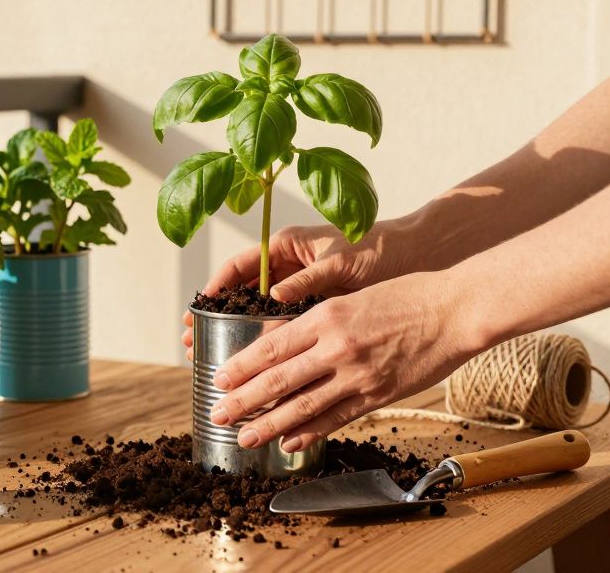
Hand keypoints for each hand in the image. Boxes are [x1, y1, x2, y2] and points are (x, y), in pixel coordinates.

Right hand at [181, 220, 421, 358]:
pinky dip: (267, 342)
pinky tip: (254, 364)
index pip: (241, 265)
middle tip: (192, 338)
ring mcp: (300, 286)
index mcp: (289, 246)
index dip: (216, 286)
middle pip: (241, 291)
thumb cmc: (380, 250)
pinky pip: (282, 324)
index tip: (198, 307)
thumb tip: (273, 296)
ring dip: (235, 332)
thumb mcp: (342, 262)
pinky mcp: (315, 305)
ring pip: (257, 311)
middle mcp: (290, 265)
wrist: (418, 257)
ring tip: (212, 354)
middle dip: (216, 315)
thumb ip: (308, 279)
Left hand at [205, 271, 483, 452]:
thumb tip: (286, 343)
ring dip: (269, 425)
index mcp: (325, 317)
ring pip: (302, 406)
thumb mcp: (352, 297)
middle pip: (278, 379)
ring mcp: (357, 375)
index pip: (270, 346)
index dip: (240, 366)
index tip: (217, 378)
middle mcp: (336, 347)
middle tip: (216, 413)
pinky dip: (310, 433)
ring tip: (243, 437)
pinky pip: (336, 418)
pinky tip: (290, 443)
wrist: (454, 310)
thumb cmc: (406, 296)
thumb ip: (320, 322)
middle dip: (242, 399)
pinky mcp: (378, 395)